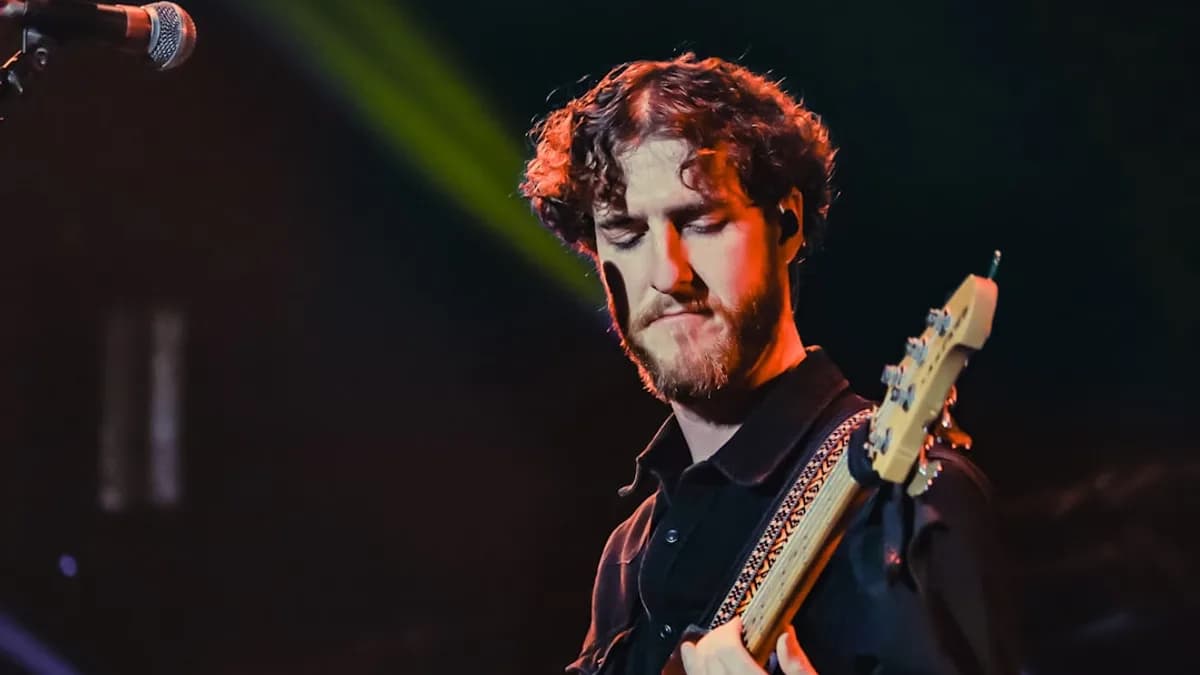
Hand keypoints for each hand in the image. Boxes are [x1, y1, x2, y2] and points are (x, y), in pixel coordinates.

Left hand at [679, 616, 815, 674]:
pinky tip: (696, 670)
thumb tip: (785, 635)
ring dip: (698, 660)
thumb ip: (798, 667)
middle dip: (714, 640)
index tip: (739, 624)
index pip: (730, 651)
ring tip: (699, 647)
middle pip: (711, 661)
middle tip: (727, 632)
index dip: (729, 630)